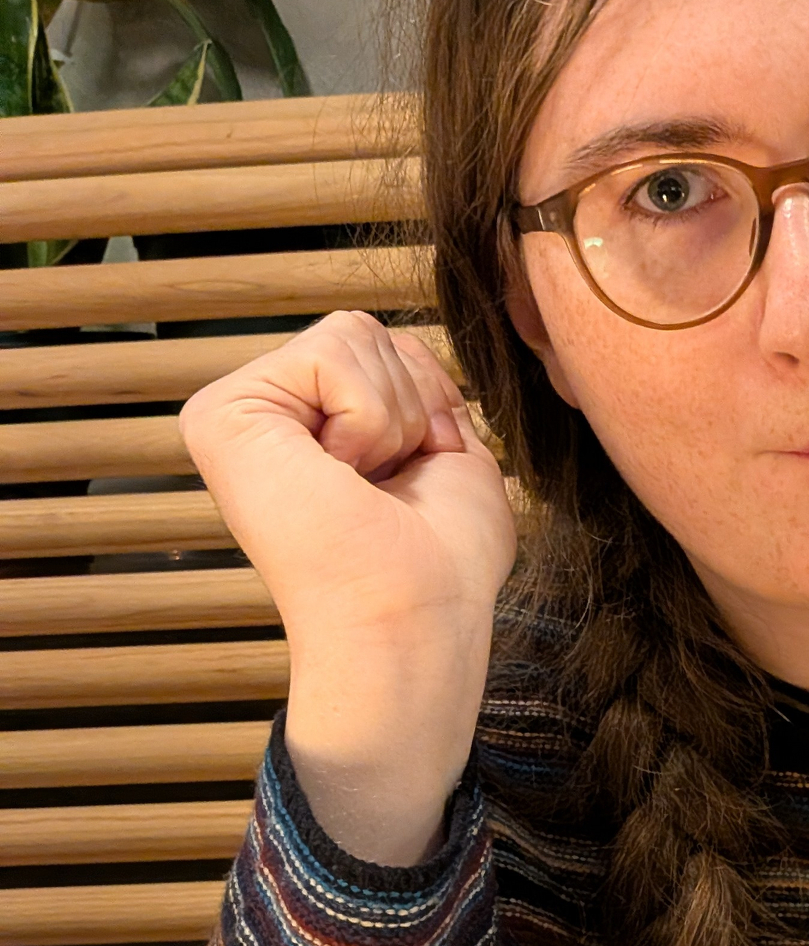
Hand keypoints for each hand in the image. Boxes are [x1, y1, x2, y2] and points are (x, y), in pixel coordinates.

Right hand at [181, 310, 513, 645]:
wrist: (416, 614)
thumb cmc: (442, 563)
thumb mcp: (451, 452)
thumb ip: (421, 393)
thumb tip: (402, 348)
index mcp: (312, 429)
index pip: (382, 348)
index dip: (427, 402)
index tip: (412, 478)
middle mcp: (266, 418)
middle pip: (364, 331)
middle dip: (408, 404)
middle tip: (387, 486)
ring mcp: (236, 415)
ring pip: (350, 334)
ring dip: (390, 417)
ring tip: (362, 486)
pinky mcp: (220, 415)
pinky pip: (331, 353)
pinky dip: (368, 419)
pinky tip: (341, 478)